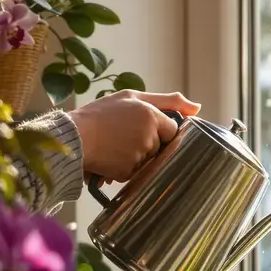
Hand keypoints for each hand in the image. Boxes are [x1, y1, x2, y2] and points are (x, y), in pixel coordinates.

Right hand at [69, 91, 200, 181]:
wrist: (73, 137)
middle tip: (124, 136)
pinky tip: (111, 157)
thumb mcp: (131, 97)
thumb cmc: (100, 114)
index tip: (141, 128)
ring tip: (115, 146)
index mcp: (151, 114)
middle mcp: (149, 135)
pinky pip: (135, 172)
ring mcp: (139, 155)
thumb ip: (167, 101)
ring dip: (135, 156)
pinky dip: (125, 167)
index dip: (158, 130)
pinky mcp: (128, 171)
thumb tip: (197, 108)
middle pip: (160, 146)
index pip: (171, 129)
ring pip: (148, 160)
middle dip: (147, 144)